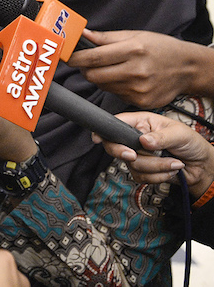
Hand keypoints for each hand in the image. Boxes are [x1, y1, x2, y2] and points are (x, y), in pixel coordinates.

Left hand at [70, 29, 212, 107]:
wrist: (188, 68)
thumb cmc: (161, 48)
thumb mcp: (136, 35)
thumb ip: (106, 37)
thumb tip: (82, 34)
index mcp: (133, 50)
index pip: (93, 57)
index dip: (75, 58)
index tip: (67, 57)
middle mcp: (136, 71)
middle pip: (94, 75)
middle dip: (85, 69)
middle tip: (87, 63)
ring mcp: (139, 89)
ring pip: (103, 86)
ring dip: (99, 78)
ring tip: (111, 69)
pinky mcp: (141, 101)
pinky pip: (115, 95)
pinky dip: (114, 87)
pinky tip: (124, 79)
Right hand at [94, 111, 213, 199]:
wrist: (202, 167)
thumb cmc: (191, 144)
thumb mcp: (180, 134)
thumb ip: (161, 137)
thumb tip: (144, 140)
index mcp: (142, 123)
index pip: (117, 123)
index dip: (105, 130)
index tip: (99, 139)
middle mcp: (136, 138)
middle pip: (117, 146)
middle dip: (126, 153)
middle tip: (134, 156)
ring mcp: (139, 155)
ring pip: (132, 165)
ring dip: (156, 167)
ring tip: (174, 163)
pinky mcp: (143, 171)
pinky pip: (141, 177)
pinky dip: (158, 176)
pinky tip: (171, 170)